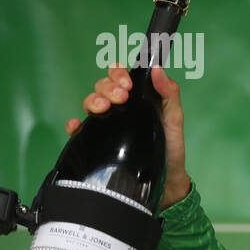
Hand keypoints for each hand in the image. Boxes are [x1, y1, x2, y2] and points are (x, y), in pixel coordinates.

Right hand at [66, 63, 190, 208]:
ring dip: (93, 100)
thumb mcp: (174, 119)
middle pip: (103, 87)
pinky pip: (80, 130)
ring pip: (90, 103)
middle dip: (108, 87)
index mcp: (137, 99)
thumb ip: (170, 94)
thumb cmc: (171, 147)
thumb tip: (157, 70)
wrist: (166, 180)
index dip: (118, 74)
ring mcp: (108, 125)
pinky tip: (77, 126)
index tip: (127, 84)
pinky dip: (74, 125)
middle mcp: (120, 109)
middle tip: (121, 97)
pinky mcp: (98, 143)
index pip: (120, 77)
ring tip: (104, 108)